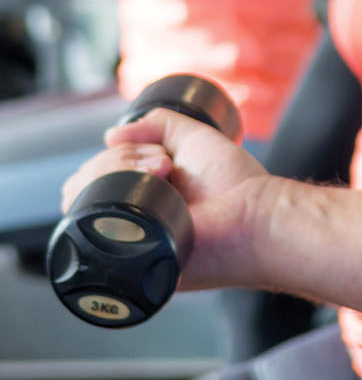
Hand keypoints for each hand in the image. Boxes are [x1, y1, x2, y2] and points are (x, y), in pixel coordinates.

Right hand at [60, 109, 271, 290]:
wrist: (258, 214)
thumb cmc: (236, 184)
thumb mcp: (193, 138)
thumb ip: (158, 124)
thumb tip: (109, 135)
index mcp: (141, 196)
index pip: (97, 174)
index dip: (118, 154)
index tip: (159, 153)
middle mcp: (130, 218)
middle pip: (85, 184)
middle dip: (120, 158)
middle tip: (164, 163)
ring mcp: (126, 239)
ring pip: (86, 196)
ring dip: (120, 168)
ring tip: (164, 169)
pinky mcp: (128, 256)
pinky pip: (95, 220)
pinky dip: (119, 185)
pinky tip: (153, 179)